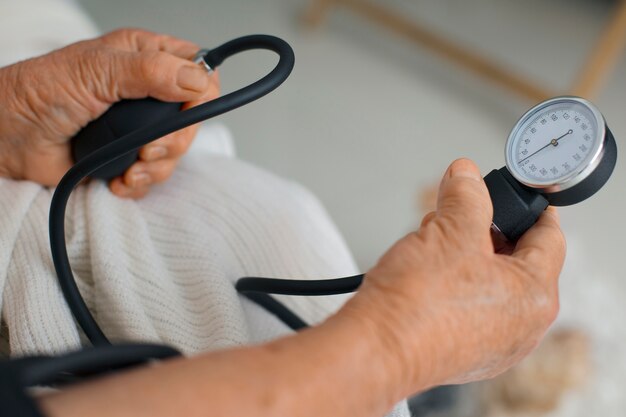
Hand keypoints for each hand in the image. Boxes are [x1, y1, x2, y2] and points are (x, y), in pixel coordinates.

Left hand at [0, 28, 219, 197]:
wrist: (9, 137)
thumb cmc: (40, 91)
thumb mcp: (97, 71)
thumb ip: (150, 71)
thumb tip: (197, 80)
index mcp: (146, 59)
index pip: (199, 71)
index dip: (202, 94)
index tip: (185, 113)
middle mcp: (149, 94)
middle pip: (192, 121)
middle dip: (175, 141)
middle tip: (148, 149)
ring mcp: (140, 127)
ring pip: (176, 153)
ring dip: (156, 168)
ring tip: (130, 168)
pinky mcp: (128, 156)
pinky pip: (154, 176)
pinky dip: (139, 184)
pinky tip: (118, 180)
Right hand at [341, 158, 564, 396]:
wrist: (375, 350)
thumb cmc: (418, 305)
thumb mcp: (449, 230)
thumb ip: (466, 195)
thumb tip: (467, 176)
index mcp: (535, 296)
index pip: (550, 237)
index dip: (530, 206)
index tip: (518, 192)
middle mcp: (520, 326)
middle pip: (514, 259)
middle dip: (482, 229)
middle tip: (455, 214)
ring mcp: (491, 343)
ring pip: (486, 282)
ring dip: (462, 255)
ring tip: (430, 245)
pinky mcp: (461, 351)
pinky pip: (466, 305)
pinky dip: (451, 284)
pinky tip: (424, 274)